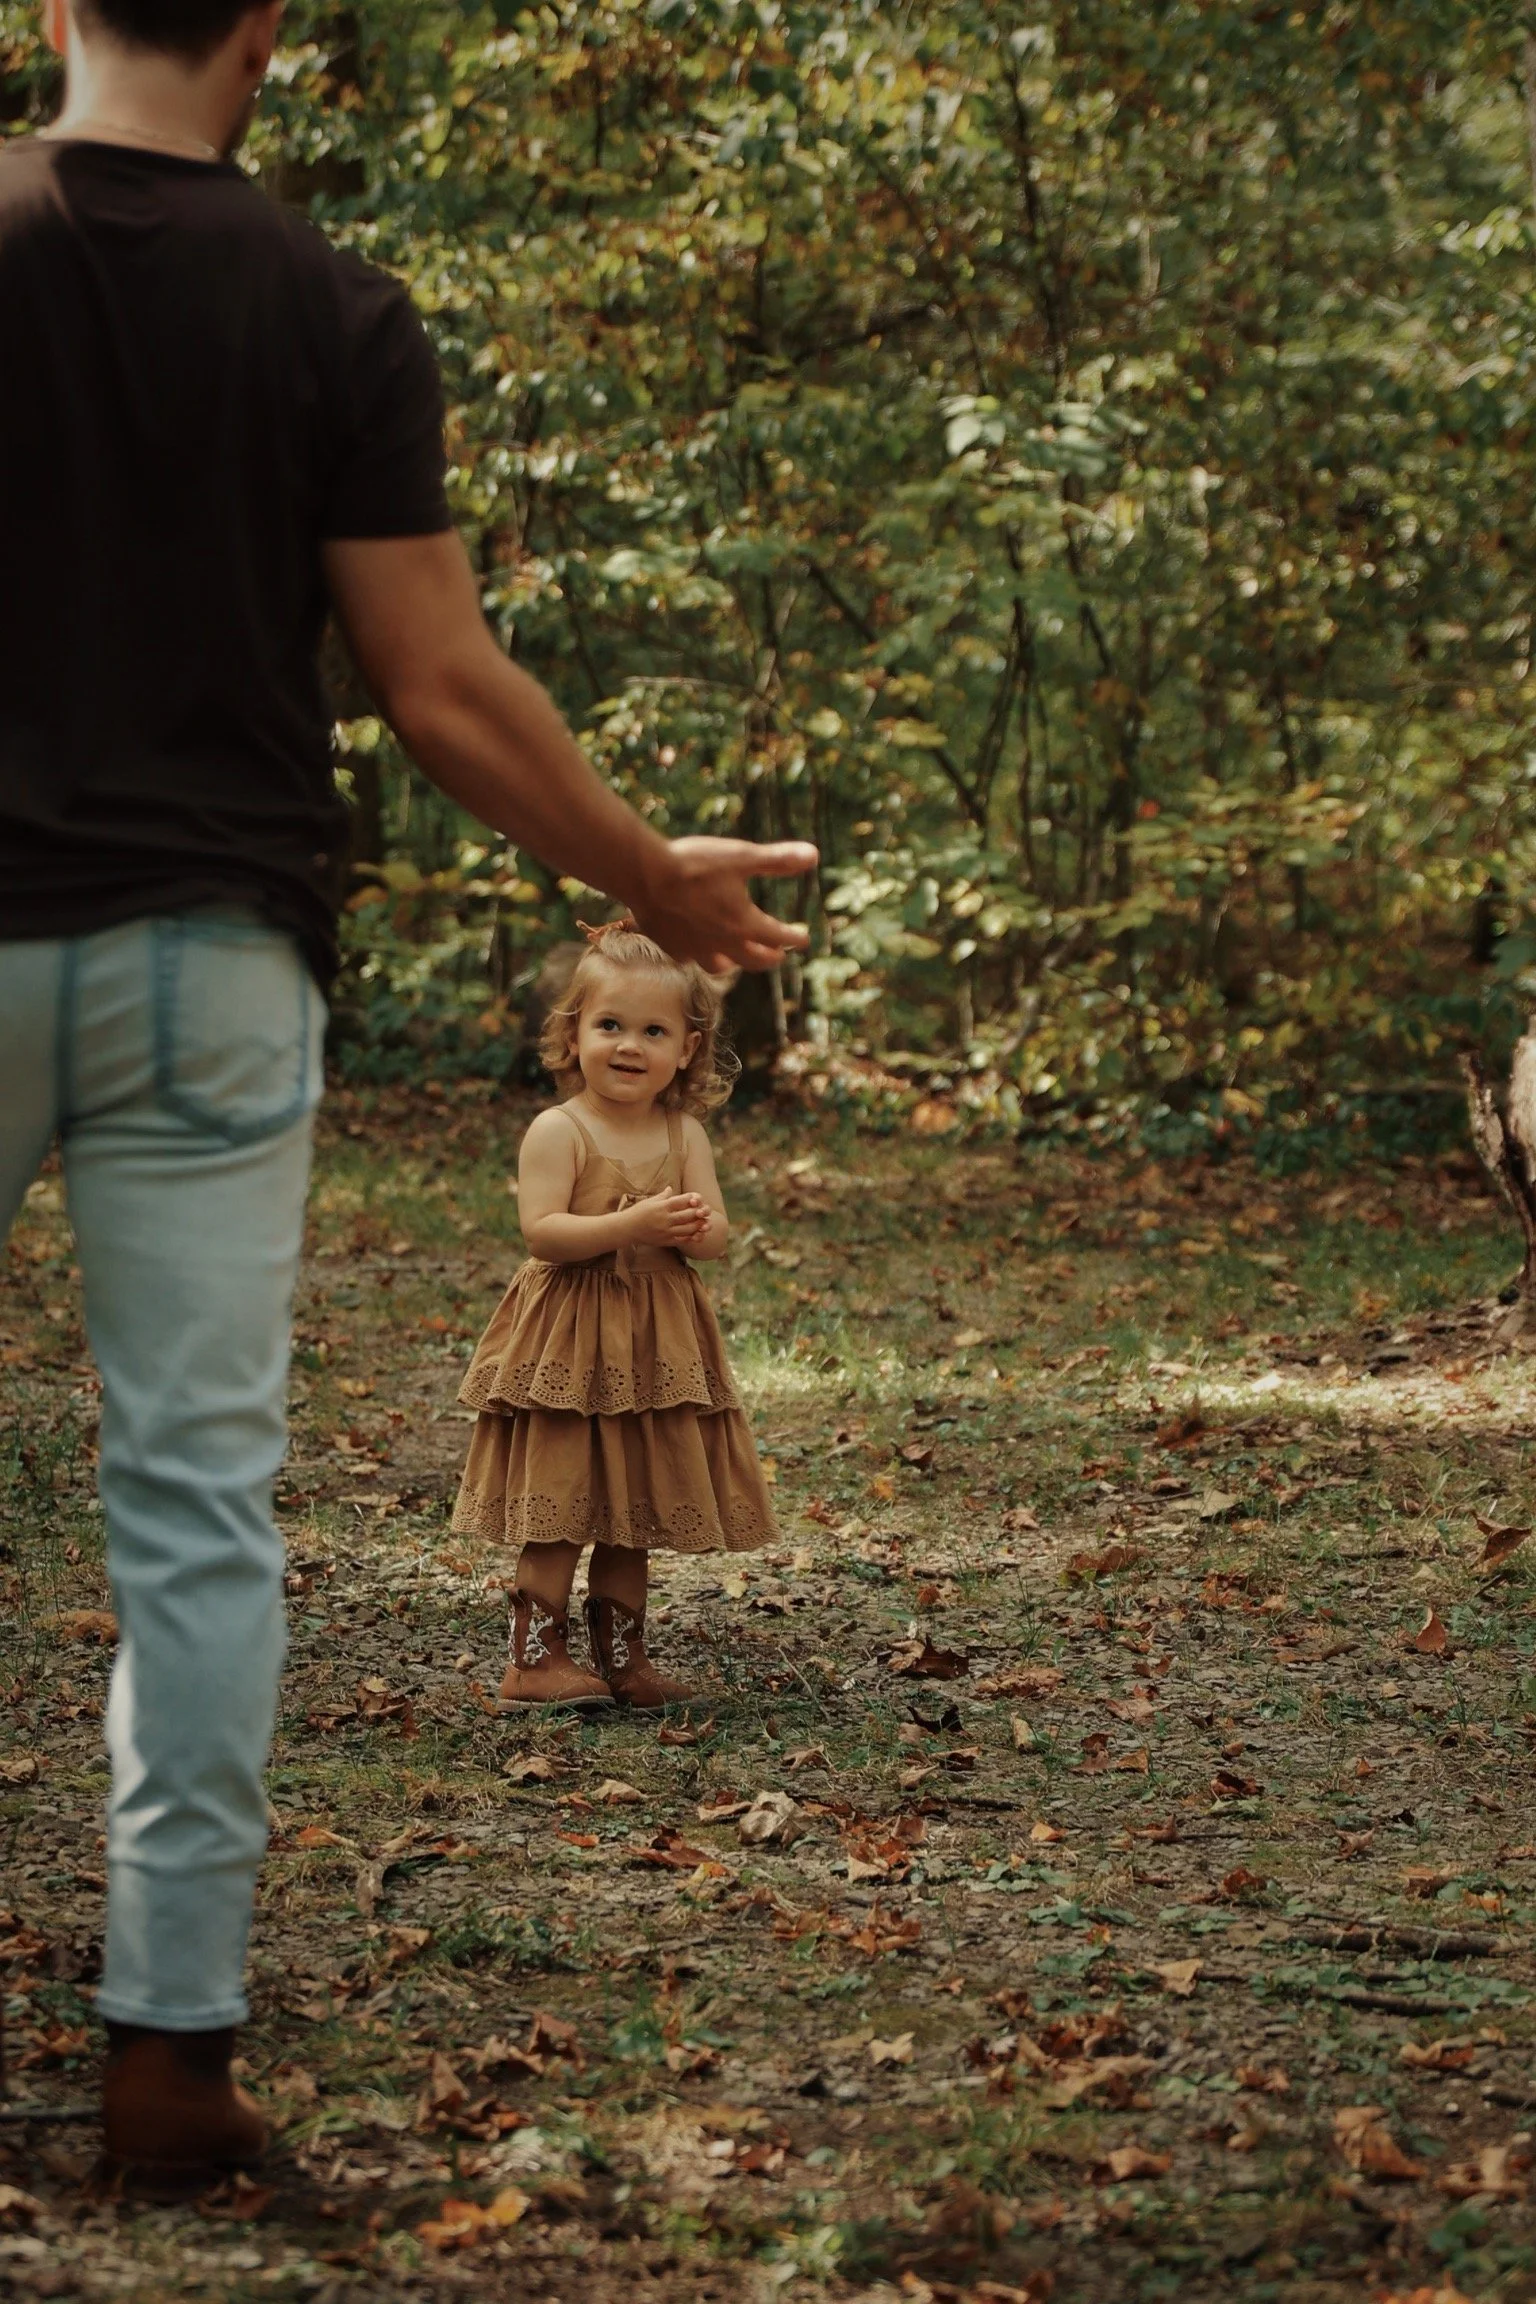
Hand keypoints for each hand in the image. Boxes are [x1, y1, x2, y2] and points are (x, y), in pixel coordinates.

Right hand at [624, 1190, 712, 1246]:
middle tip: (705, 1211)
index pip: (681, 1201)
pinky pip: (682, 1240)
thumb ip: (663, 1196)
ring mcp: (665, 1231)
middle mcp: (664, 1219)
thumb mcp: (649, 1201)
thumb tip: (671, 1188)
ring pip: (688, 1229)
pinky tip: (697, 1234)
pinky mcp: (665, 1241)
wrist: (627, 1229)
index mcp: (661, 1207)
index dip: (692, 1199)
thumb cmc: (638, 1212)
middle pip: (687, 1215)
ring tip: (704, 1223)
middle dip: (699, 1213)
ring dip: (698, 1226)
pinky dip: (691, 1237)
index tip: (697, 1198)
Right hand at [629, 835, 818, 971]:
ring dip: (734, 962)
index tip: (804, 939)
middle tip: (778, 955)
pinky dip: (698, 955)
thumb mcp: (742, 856)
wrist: (645, 875)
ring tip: (736, 956)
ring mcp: (694, 949)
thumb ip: (778, 859)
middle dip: (769, 958)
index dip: (795, 938)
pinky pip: (689, 958)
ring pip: (720, 966)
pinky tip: (695, 947)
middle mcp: (722, 943)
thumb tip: (814, 856)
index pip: (778, 937)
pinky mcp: (671, 946)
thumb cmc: (695, 864)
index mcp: (743, 924)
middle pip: (753, 960)